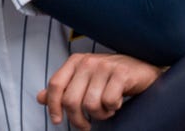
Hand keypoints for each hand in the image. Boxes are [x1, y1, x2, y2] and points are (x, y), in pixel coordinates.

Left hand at [37, 53, 160, 129]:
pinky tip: (116, 104)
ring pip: (90, 104)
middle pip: (71, 100)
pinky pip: (109, 101)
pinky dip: (112, 108)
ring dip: (98, 115)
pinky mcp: (122, 73)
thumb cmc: (112, 78)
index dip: (53, 106)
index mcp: (77, 61)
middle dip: (77, 119)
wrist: (144, 70)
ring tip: (105, 112)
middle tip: (85, 125)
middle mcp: (89, 61)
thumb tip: (40, 97)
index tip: (57, 120)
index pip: (55, 85)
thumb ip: (63, 89)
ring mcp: (106, 66)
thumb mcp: (85, 81)